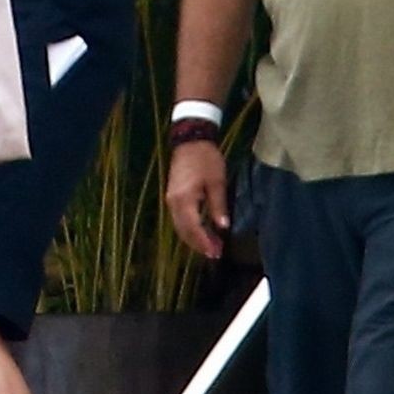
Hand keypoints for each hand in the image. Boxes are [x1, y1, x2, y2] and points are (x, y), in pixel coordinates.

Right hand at [165, 139, 228, 258]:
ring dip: (194, 237)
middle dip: (198, 244)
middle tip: (215, 253)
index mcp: (184, 199)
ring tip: (211, 245)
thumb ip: (218, 206)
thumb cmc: (206, 160)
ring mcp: (171, 199)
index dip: (204, 242)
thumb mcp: (217, 182)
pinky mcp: (173, 196)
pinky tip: (202, 231)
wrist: (190, 141)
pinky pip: (179, 218)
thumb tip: (222, 227)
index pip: (193, 228)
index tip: (216, 252)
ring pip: (180, 226)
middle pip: (183, 230)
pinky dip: (190, 228)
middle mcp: (173, 202)